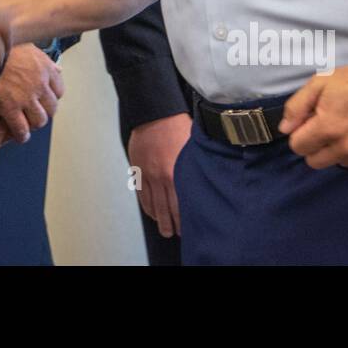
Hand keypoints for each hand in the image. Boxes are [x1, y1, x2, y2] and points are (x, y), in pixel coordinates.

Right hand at [0, 43, 63, 142]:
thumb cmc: (2, 47)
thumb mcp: (27, 47)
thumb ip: (43, 59)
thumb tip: (58, 69)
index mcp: (44, 68)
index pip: (59, 90)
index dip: (52, 97)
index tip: (46, 99)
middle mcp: (39, 84)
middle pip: (51, 107)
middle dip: (45, 112)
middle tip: (36, 113)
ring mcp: (26, 97)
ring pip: (39, 120)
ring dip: (34, 123)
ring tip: (28, 124)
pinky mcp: (10, 108)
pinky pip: (21, 128)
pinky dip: (21, 134)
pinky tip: (19, 135)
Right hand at [127, 113, 191, 237]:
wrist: (156, 112)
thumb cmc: (180, 126)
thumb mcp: (195, 147)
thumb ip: (196, 167)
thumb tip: (209, 181)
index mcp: (178, 174)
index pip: (182, 205)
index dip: (185, 221)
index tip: (190, 229)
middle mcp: (162, 177)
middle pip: (167, 210)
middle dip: (172, 226)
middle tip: (176, 234)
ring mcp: (148, 174)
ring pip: (153, 205)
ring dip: (159, 220)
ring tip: (165, 230)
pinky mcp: (138, 169)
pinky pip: (141, 194)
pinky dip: (147, 207)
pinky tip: (152, 214)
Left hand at [280, 62, 347, 168]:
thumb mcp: (319, 83)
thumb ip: (296, 107)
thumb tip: (284, 129)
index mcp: (328, 128)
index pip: (297, 147)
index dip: (299, 133)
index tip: (308, 123)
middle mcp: (345, 147)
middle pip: (313, 161)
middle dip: (313, 145)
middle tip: (324, 126)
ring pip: (333, 162)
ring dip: (333, 149)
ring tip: (344, 126)